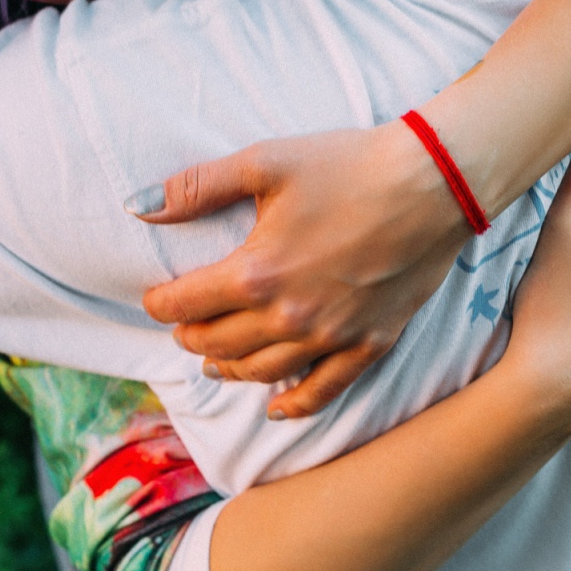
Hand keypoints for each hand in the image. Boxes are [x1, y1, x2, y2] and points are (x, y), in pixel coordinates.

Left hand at [136, 121, 474, 416]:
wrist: (434, 182)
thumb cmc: (349, 165)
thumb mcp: (266, 162)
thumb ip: (197, 187)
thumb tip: (137, 206)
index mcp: (256, 272)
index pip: (185, 304)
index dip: (161, 303)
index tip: (155, 300)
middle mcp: (289, 317)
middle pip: (218, 342)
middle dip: (190, 336)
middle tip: (183, 327)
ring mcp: (332, 337)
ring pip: (261, 371)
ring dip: (228, 369)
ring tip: (213, 362)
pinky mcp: (370, 343)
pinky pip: (324, 390)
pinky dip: (294, 404)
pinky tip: (275, 409)